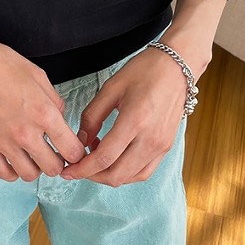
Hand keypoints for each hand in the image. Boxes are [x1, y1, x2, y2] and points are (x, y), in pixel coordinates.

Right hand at [0, 32, 86, 181]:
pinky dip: (13, 171)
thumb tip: (59, 118)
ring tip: (33, 155)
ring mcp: (4, 142)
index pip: (72, 150)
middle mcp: (26, 133)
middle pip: (53, 168)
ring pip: (30, 175)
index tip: (72, 148)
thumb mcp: (37, 75)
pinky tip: (14, 159)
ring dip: (36, 167)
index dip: (76, 151)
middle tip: (54, 152)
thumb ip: (53, 100)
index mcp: (44, 113)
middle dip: (58, 161)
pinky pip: (4, 173)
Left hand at [61, 42, 205, 186]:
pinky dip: (125, 173)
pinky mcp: (166, 147)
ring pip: (130, 177)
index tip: (67, 171)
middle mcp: (151, 138)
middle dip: (91, 176)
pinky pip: (144, 172)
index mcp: (135, 120)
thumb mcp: (110, 88)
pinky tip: (114, 159)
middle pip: (116, 175)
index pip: (104, 158)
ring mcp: (161, 146)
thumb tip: (80, 141)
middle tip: (77, 167)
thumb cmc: (144, 71)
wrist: (177, 67)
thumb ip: (92, 116)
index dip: (82, 169)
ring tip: (94, 160)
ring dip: (108, 176)